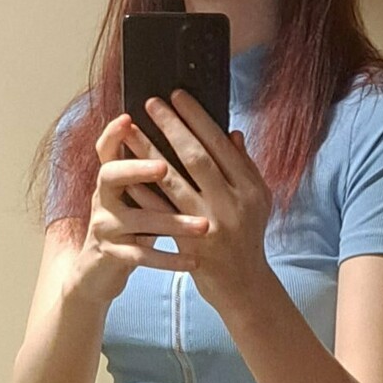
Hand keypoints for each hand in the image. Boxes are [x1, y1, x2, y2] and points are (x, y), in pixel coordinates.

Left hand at [127, 90, 272, 310]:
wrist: (244, 286)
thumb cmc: (249, 237)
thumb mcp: (258, 200)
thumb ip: (245, 167)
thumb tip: (232, 133)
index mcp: (249, 188)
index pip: (220, 144)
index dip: (197, 118)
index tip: (178, 96)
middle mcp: (230, 203)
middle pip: (196, 157)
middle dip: (172, 127)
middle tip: (150, 103)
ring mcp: (208, 225)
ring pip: (173, 182)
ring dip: (148, 154)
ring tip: (129, 131)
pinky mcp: (188, 244)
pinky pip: (159, 213)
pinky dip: (142, 192)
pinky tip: (125, 174)